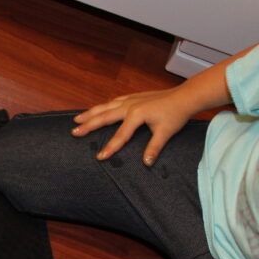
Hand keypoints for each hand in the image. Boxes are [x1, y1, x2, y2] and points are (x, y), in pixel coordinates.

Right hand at [70, 88, 194, 165]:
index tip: (100, 157)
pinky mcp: (133, 97)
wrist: (185, 96)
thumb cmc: (176, 114)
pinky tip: (98, 109)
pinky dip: (103, 106)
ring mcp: (130, 100)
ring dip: (90, 113)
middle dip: (88, 125)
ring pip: (105, 107)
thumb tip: (146, 163)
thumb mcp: (166, 132)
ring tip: (77, 119)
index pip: (120, 135)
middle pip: (104, 117)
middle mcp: (129, 106)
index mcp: (136, 115)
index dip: (110, 147)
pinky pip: (113, 102)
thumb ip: (154, 148)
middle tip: (74, 132)